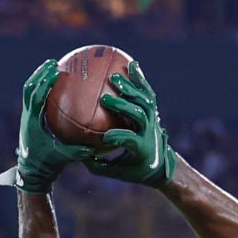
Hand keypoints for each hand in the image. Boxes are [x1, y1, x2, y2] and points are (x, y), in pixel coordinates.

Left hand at [0, 59, 90, 193]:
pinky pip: (34, 98)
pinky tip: (54, 84)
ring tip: (51, 67)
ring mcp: (27, 116)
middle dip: (40, 73)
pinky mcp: (29, 118)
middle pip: (29, 87)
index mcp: (33, 121)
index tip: (55, 71)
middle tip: (53, 62)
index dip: (44, 83)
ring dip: (38, 77)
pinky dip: (42, 88)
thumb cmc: (47, 164)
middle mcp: (27, 116)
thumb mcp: (63, 158)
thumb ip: (77, 152)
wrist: (31, 172)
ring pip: (28, 90)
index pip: (37, 97)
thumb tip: (94, 146)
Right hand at [88, 61, 175, 187]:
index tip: (104, 137)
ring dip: (129, 89)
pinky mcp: (153, 110)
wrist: (160, 164)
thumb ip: (98, 166)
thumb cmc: (133, 169)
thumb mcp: (117, 173)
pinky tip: (130, 64)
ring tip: (113, 79)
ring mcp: (153, 119)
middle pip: (138, 115)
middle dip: (123, 106)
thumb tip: (78, 155)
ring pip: (144, 101)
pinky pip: (147, 91)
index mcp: (141, 148)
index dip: (119, 137)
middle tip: (104, 100)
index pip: (131, 141)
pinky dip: (140, 78)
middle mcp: (149, 131)